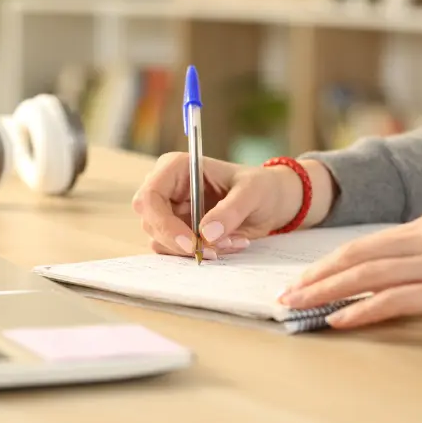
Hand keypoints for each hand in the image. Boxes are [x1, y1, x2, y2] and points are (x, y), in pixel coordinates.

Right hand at [132, 153, 335, 257]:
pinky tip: (231, 243)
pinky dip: (203, 254)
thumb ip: (231, 210)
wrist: (272, 202)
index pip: (149, 198)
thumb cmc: (261, 186)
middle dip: (182, 243)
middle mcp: (167, 190)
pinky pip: (179, 253)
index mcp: (175, 168)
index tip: (191, 242)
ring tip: (234, 241)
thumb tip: (206, 233)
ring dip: (197, 250)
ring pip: (163, 242)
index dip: (163, 223)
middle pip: (151, 224)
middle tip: (217, 249)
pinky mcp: (180, 233)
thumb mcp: (252, 192)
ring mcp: (170, 213)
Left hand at [277, 214, 421, 328]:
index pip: (365, 244)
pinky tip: (340, 319)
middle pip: (358, 257)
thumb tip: (394, 270)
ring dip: (328, 291)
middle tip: (287, 292)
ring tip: (300, 305)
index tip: (305, 275)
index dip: (330, 261)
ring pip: (369, 276)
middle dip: (317, 276)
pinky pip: (396, 300)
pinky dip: (363, 309)